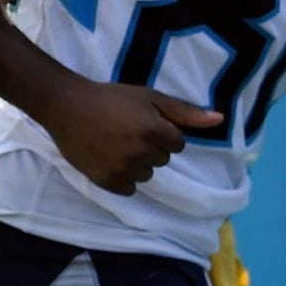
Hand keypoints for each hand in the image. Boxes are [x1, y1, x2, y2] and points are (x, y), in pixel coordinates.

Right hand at [35, 78, 223, 195]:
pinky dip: (123, 177)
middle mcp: (141, 152)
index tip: (142, 123)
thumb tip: (219, 120)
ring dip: (137, 163)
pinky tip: (110, 159)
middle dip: (150, 147)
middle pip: (162, 160)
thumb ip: (184, 112)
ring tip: (116, 144)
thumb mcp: (148, 96)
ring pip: (146, 175)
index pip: (177, 144)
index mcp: (154, 130)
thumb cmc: (109, 97)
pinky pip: (129, 189)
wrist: (66, 105)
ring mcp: (122, 168)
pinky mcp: (106, 180)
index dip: (163, 132)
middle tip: (126, 131)